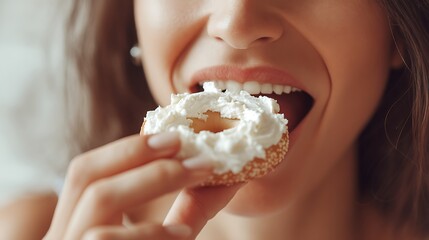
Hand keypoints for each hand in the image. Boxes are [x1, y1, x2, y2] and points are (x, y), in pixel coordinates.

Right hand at [43, 132, 238, 239]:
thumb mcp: (146, 238)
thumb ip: (163, 217)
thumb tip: (200, 173)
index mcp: (72, 225)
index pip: (84, 172)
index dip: (126, 150)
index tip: (173, 137)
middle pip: (87, 183)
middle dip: (143, 162)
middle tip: (193, 152)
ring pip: (96, 220)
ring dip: (151, 190)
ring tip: (196, 181)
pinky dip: (150, 236)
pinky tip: (183, 235)